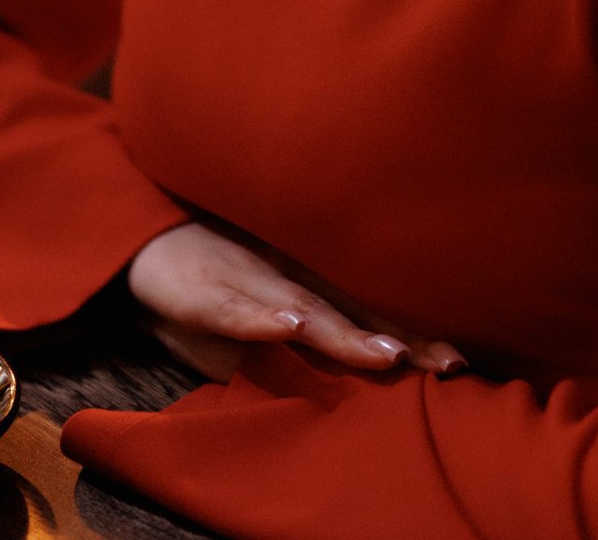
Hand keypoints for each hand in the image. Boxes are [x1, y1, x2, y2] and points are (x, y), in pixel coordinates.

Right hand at [127, 220, 465, 384]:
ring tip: (385, 356)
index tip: (461, 358)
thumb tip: (370, 341)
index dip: (412, 330)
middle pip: (350, 308)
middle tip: (448, 362)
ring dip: (342, 333)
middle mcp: (284, 273)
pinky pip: (232, 305)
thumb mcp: (264, 287)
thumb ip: (308, 311)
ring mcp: (243, 278)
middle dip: (399, 337)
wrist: (136, 236)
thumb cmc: (211, 266)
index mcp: (303, 276)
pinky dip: (259, 317)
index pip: (366, 306)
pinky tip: (287, 326)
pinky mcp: (199, 288)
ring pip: (300, 306)